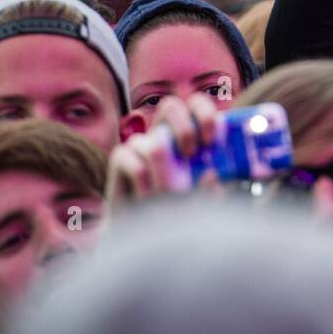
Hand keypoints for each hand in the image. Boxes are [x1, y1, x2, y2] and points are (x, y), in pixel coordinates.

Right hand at [105, 93, 219, 203]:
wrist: (143, 228)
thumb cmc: (177, 209)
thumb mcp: (203, 200)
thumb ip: (210, 190)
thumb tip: (211, 175)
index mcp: (187, 133)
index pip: (196, 105)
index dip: (205, 114)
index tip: (212, 142)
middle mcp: (162, 133)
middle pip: (171, 106)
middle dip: (186, 129)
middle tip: (191, 155)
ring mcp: (140, 144)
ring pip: (155, 146)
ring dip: (166, 178)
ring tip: (168, 198)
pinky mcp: (120, 159)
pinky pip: (136, 166)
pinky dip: (146, 188)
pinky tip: (147, 200)